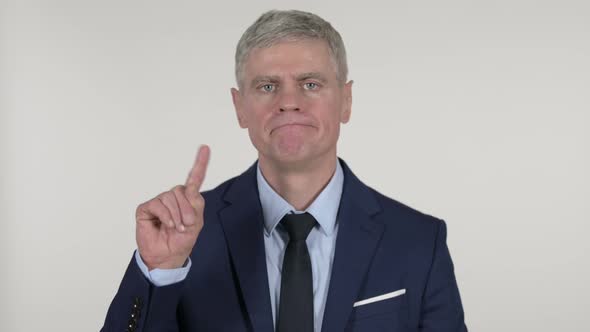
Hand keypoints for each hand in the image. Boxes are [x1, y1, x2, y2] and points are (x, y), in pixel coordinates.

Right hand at [135, 145, 209, 269]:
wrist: (167, 256)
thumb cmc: (181, 240)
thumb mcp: (195, 223)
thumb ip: (195, 205)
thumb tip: (188, 190)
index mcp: (187, 199)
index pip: (193, 179)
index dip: (200, 164)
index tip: (205, 148)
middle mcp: (173, 198)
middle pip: (180, 190)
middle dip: (186, 209)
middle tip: (186, 224)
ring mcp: (159, 202)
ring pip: (169, 197)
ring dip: (176, 215)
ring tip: (176, 227)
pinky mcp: (146, 208)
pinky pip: (157, 204)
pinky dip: (165, 215)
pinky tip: (167, 225)